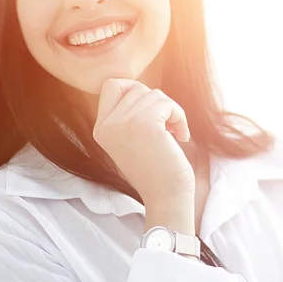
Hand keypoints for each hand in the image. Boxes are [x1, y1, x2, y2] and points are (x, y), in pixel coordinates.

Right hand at [92, 78, 195, 205]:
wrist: (165, 196)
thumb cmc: (155, 169)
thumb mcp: (131, 139)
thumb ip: (128, 114)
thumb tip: (140, 87)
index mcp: (101, 129)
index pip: (111, 85)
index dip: (134, 89)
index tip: (151, 110)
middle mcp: (107, 125)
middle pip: (136, 88)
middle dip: (158, 104)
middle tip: (167, 125)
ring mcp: (123, 123)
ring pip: (154, 94)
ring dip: (171, 111)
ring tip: (174, 133)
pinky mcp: (144, 124)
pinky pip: (166, 103)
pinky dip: (179, 116)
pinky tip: (181, 136)